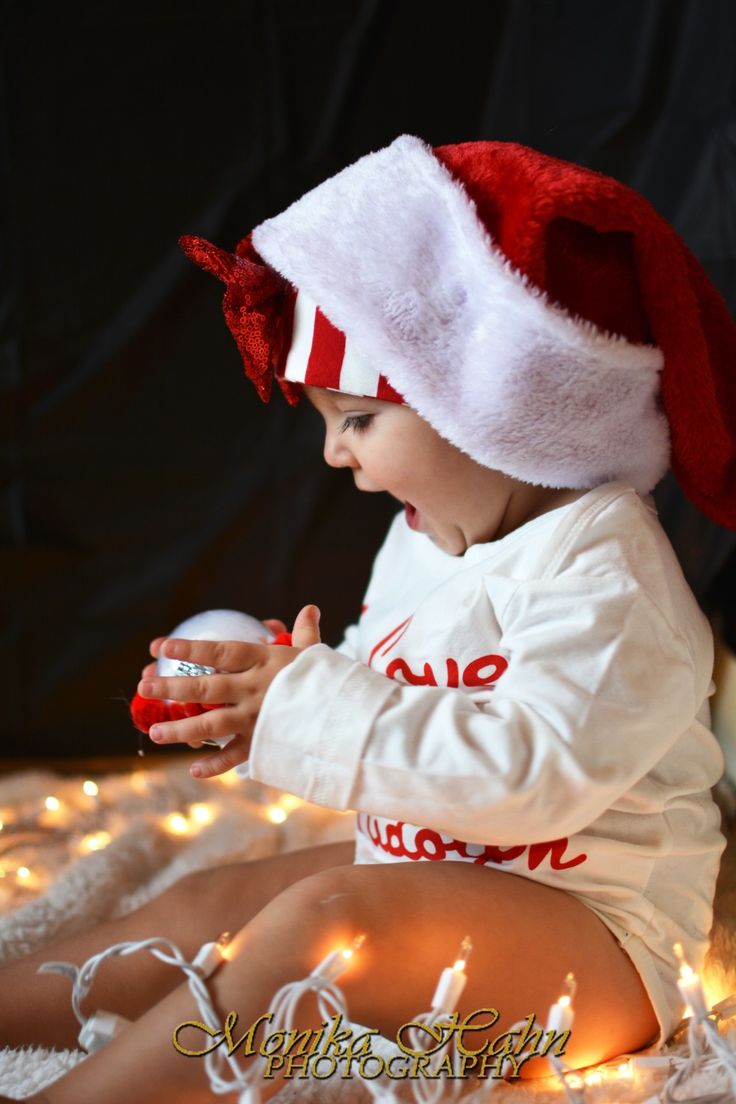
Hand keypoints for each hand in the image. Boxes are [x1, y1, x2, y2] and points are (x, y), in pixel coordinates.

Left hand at [136, 607, 320, 777]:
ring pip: (211, 723)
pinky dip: (214, 766)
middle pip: (205, 686)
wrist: (353, 717)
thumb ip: (305, 634)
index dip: (190, 648)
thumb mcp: (317, 654)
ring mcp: (257, 718)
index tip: (161, 646)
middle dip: (172, 686)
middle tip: (144, 685)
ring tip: (154, 733)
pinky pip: (235, 757)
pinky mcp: (265, 743)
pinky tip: (193, 770)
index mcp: (265, 662)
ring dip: (180, 728)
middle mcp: (255, 689)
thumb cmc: (332, 681)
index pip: (221, 651)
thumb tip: (309, 608)